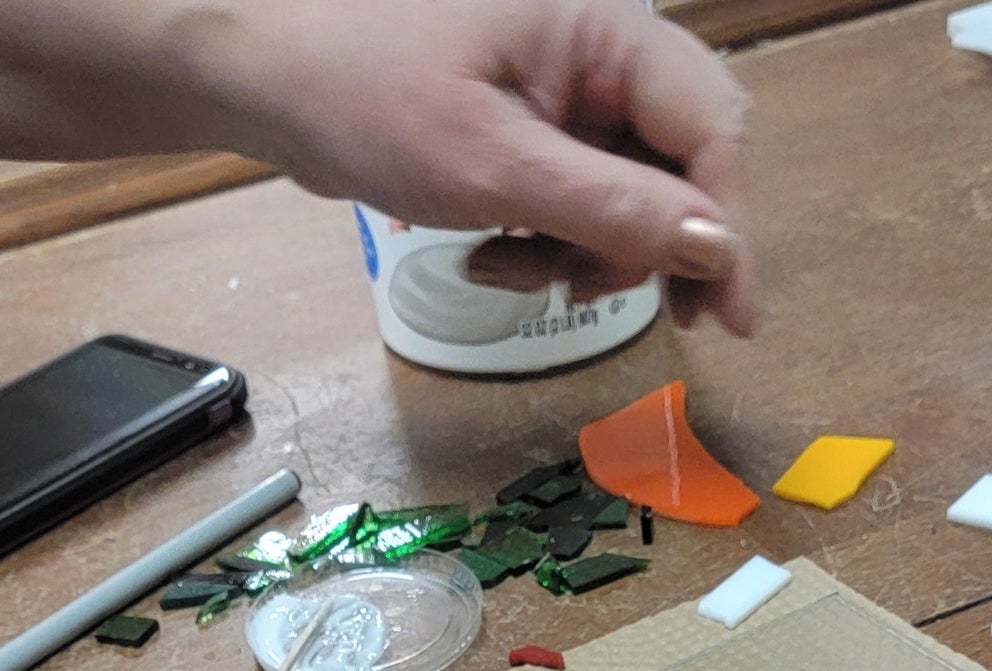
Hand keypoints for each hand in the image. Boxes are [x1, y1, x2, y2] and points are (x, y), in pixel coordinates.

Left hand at [258, 0, 754, 333]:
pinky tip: (493, 255)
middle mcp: (600, 52)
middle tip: (586, 296)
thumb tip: (715, 250)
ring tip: (509, 269)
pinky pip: (578, 199)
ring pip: (628, 197)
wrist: (263, 75)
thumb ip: (612, 209)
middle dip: (639, 247)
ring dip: (581, 254)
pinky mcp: (533, 125)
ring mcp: (566, 89)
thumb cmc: (363, 92)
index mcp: (606, 29)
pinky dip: (548, 243)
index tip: (727, 320)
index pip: (711, 130)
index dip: (728, 228)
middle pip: (679, 169)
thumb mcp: (493, 166)